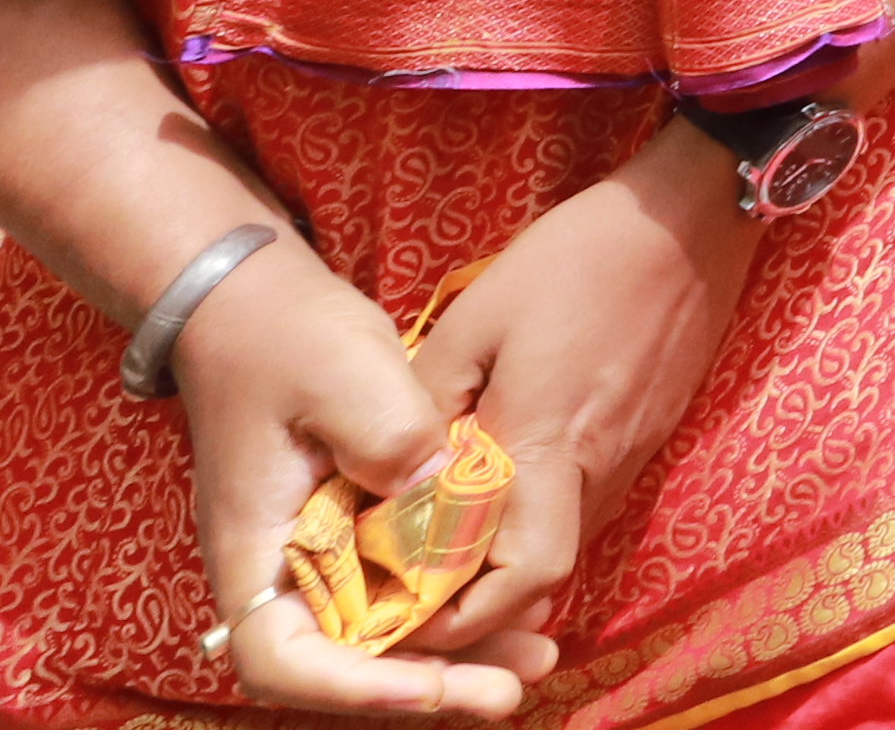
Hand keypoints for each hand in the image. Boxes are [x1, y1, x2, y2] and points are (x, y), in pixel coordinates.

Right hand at [175, 242, 536, 716]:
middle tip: (511, 693)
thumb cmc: (289, 339)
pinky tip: (521, 611)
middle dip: (427, 688)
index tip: (433, 685)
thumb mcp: (344, 370)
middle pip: (344, 666)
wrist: (259, 309)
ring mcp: (315, 561)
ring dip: (453, 660)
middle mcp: (278, 575)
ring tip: (534, 666)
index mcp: (254, 552)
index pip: (284, 659)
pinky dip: (453, 610)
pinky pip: (398, 596)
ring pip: (380, 640)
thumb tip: (443, 498)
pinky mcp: (352, 541)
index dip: (357, 684)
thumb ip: (390, 436)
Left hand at [395, 128, 758, 670]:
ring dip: (516, 555)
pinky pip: (593, 499)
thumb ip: (431, 401)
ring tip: (458, 536)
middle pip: (546, 575)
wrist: (689, 216)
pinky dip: (548, 514)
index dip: (467, 616)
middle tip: (425, 589)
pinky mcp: (654, 432)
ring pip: (571, 538)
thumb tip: (397, 470)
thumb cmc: (575, 259)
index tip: (412, 617)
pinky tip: (517, 479)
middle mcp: (599, 465)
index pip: (520, 575)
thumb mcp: (477, 317)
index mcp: (547, 440)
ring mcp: (635, 451)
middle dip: (484, 601)